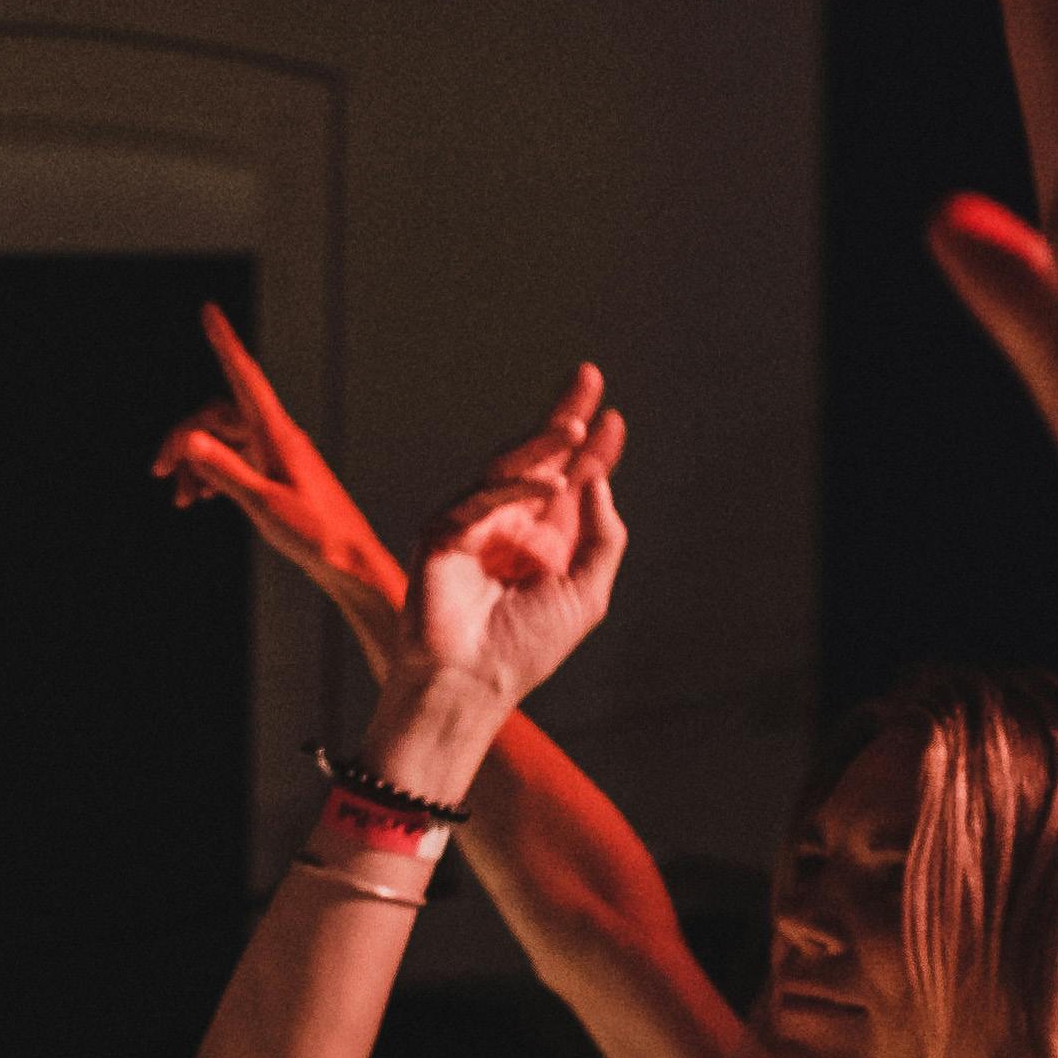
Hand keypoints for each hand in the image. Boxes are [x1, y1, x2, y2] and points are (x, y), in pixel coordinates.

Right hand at [154, 305, 413, 668]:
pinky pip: (233, 457)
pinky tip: (199, 498)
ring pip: (221, 440)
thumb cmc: (316, 535)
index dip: (224, 343)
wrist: (349, 560)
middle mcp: (275, 436)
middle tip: (160, 474)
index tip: (209, 312)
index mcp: (277, 435)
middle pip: (216, 415)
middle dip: (183, 439)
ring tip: (181, 499)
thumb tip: (190, 440)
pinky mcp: (274, 471)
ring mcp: (274, 453)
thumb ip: (225, 471)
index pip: (243, 377)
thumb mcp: (264, 504)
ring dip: (194, 463)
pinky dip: (211, 473)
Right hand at [401, 372, 629, 711]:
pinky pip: (480, 500)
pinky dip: (512, 490)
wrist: (474, 681)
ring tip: (575, 425)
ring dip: (542, 444)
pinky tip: (546, 483)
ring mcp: (476, 525)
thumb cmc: (526, 648)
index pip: (572, 482)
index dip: (593, 450)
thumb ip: (602, 537)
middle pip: (539, 458)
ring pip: (509, 469)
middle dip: (564, 418)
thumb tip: (598, 479)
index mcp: (546, 540)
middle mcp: (511, 525)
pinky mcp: (442, 533)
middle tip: (589, 377)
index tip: (614, 419)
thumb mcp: (588, 593)